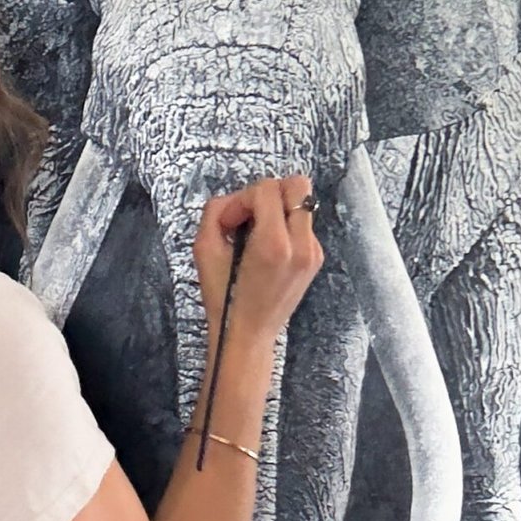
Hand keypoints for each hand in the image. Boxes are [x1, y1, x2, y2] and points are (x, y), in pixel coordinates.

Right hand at [192, 174, 322, 344]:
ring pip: (302, 202)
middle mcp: (302, 246)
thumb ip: (216, 212)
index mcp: (275, 245)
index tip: (231, 220)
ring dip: (276, 208)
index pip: (267, 189)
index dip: (242, 198)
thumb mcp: (204, 250)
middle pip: (298, 185)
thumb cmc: (224, 299)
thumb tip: (233, 201)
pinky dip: (284, 226)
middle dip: (269, 192)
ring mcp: (313, 253)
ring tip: (255, 233)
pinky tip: (266, 248)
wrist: (248, 334)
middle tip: (249, 214)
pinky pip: (302, 223)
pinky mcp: (316, 258)